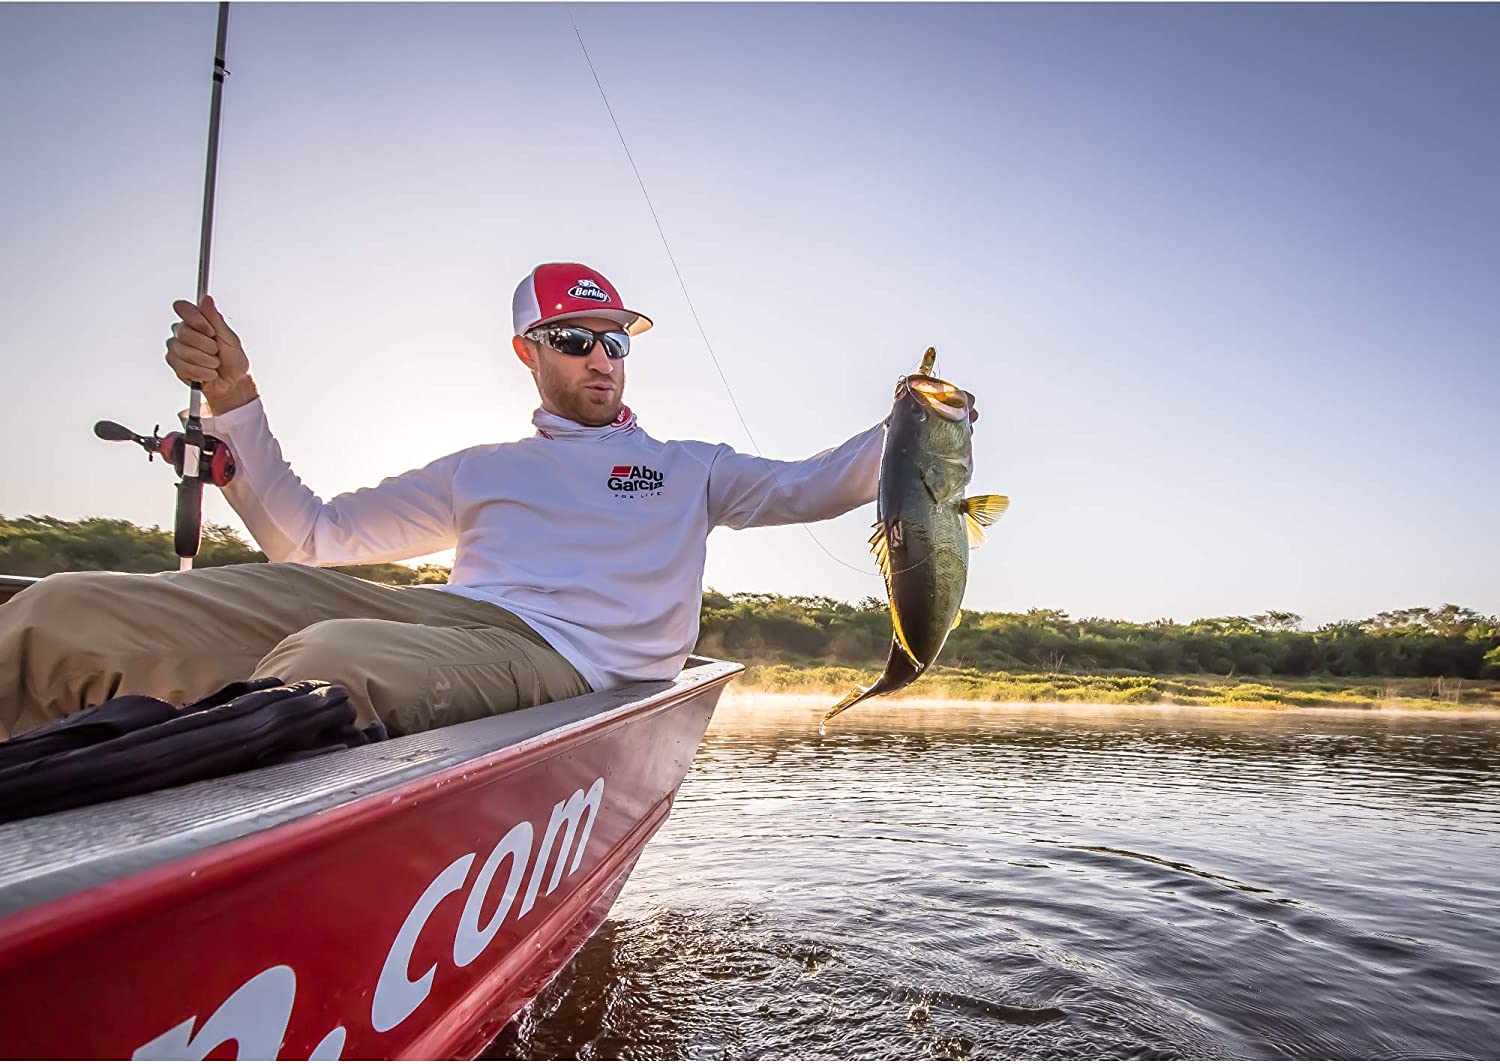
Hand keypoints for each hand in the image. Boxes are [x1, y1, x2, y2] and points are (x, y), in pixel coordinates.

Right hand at [165, 295, 257, 412]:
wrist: (232, 383)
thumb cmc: (233, 360)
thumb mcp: (229, 337)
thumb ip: (215, 319)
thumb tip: (206, 299)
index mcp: (197, 321)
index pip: (183, 308)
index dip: (196, 319)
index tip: (211, 331)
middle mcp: (183, 332)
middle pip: (184, 332)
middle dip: (206, 346)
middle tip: (216, 352)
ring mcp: (176, 347)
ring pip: (184, 351)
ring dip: (206, 361)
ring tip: (214, 364)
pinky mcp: (174, 363)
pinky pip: (183, 367)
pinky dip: (201, 373)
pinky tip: (208, 373)